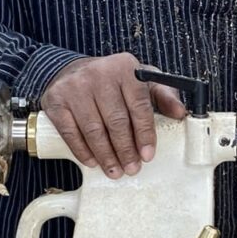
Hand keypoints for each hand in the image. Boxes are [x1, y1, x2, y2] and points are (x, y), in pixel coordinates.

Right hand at [39, 53, 187, 177]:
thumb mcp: (141, 80)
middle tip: (132, 168)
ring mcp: (75, 87)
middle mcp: (99, 74)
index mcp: (124, 67)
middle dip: (126, 150)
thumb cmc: (112, 81)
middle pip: (116, 121)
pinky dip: (82, 150)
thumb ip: (163, 95)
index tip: (148, 155)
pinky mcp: (56, 101)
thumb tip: (180, 113)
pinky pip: (70, 132)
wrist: (70, 71)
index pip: (139, 105)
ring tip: (114, 170)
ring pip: (94, 130)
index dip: (145, 133)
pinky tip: (92, 161)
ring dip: (106, 155)